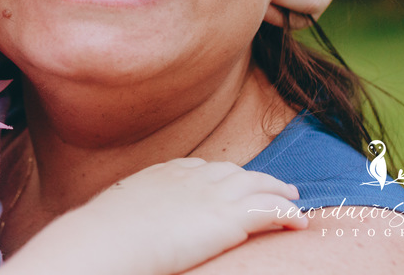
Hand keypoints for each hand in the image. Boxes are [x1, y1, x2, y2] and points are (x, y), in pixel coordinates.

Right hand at [6, 159, 305, 274]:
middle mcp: (190, 177)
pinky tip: (301, 222)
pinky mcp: (227, 219)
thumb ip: (127, 215)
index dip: (219, 174)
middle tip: (273, 184)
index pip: (199, 166)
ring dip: (278, 191)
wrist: (109, 238)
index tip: (229, 179)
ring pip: (258, 185)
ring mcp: (211, 195)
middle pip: (233, 171)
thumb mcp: (114, 214)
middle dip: (254, 177)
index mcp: (162, 173)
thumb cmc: (102, 234)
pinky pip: (269, 211)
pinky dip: (288, 214)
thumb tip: (115, 230)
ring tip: (294, 199)